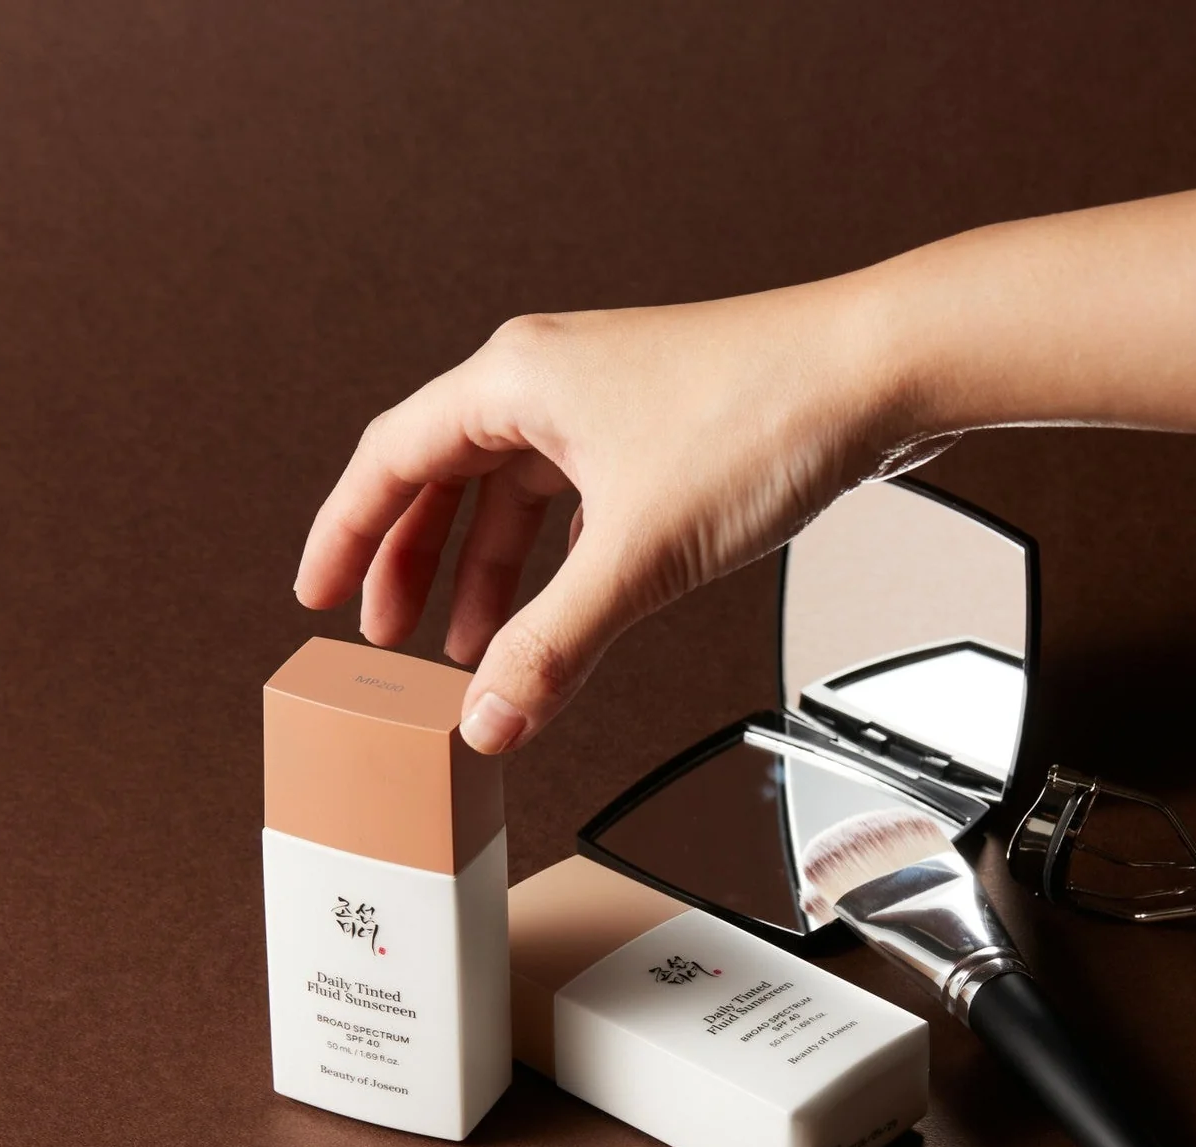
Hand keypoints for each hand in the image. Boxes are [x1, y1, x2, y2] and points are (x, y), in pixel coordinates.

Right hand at [293, 277, 930, 752]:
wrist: (877, 374)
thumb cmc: (762, 420)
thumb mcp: (638, 554)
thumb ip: (555, 645)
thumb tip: (488, 723)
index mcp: (516, 381)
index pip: (391, 460)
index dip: (346, 535)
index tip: (317, 596)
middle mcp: (552, 380)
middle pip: (446, 479)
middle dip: (415, 566)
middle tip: (392, 641)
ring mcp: (608, 403)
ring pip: (517, 495)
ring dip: (491, 573)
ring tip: (477, 650)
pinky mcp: (659, 431)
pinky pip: (577, 502)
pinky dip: (557, 561)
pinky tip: (562, 607)